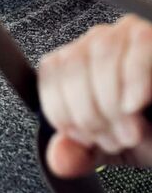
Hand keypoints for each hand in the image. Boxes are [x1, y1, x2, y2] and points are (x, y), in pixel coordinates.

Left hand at [38, 14, 151, 176]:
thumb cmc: (149, 132)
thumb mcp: (111, 148)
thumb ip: (80, 153)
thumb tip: (58, 158)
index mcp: (77, 63)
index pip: (51, 70)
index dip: (61, 108)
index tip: (83, 137)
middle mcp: (97, 42)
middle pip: (73, 63)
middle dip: (89, 112)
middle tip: (112, 140)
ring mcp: (126, 34)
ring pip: (102, 53)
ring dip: (112, 101)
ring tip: (130, 132)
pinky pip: (138, 47)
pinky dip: (134, 80)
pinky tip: (134, 105)